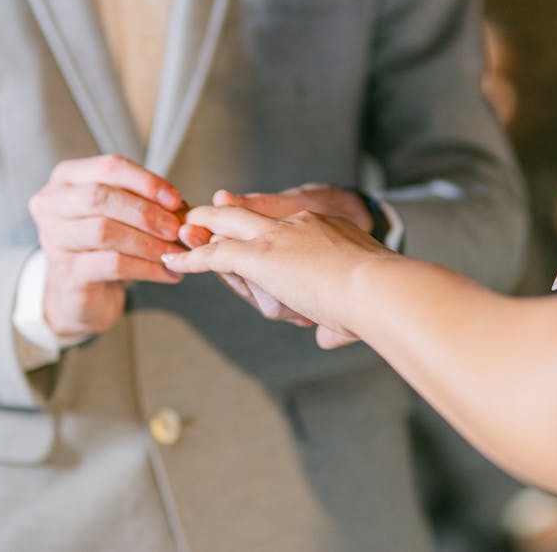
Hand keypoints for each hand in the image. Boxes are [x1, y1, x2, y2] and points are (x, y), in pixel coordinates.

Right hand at [28, 154, 186, 336]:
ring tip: (175, 253)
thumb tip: (182, 207)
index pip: (109, 167)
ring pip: (105, 231)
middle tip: (176, 229)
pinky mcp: (65, 272)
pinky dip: (147, 268)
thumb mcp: (124, 215)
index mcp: (67, 178)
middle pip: (101, 196)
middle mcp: (51, 204)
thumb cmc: (106, 246)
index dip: (146, 181)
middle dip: (146, 212)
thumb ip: (148, 203)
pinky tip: (168, 273)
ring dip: (148, 242)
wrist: (83, 293)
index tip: (175, 200)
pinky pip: (112, 265)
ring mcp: (53, 239)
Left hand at [165, 206, 397, 347]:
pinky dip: (194, 258)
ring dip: (204, 237)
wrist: (379, 289)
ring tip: (183, 233)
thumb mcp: (359, 307)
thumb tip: (327, 337)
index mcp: (328, 232)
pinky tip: (175, 261)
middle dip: (225, 218)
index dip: (262, 239)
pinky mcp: (260, 256)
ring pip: (231, 234)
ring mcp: (279, 239)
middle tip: (200, 219)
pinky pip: (217, 255)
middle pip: (253, 219)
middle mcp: (301, 226)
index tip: (245, 240)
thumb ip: (338, 322)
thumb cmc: (382, 301)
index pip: (284, 235)